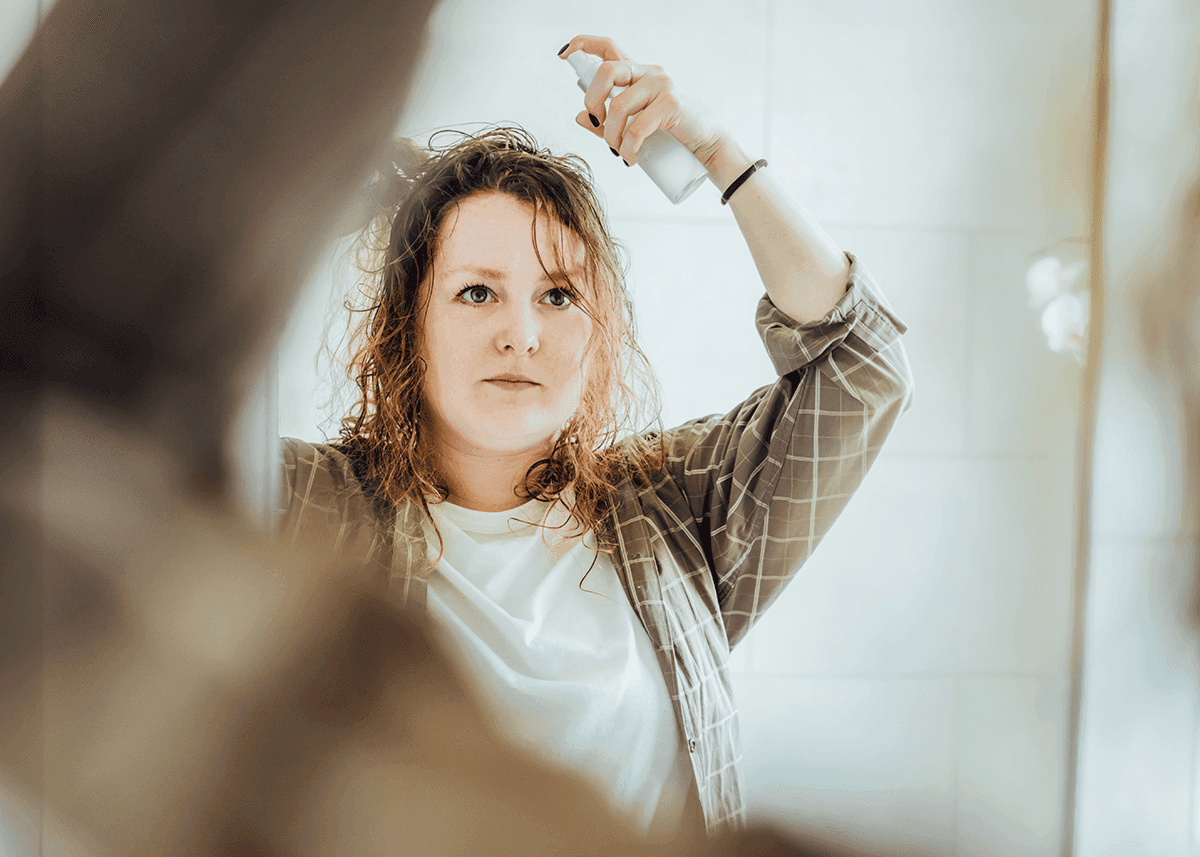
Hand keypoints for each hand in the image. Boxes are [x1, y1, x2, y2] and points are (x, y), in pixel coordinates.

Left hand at [558, 35, 728, 167]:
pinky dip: (628, 147)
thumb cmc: (671, 135)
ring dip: (611, 136)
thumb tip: (579, 117)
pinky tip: (629, 158)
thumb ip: (607, 122)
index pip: (609, 48)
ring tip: (619, 152)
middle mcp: (648, 72)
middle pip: (606, 71)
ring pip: (619, 106)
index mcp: (637, 74)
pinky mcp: (671, 103)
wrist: (706, 145)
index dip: (584, 45)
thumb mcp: (634, 127)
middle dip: (593, 100)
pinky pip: (637, 127)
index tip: (566, 54)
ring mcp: (661, 85)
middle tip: (596, 122)